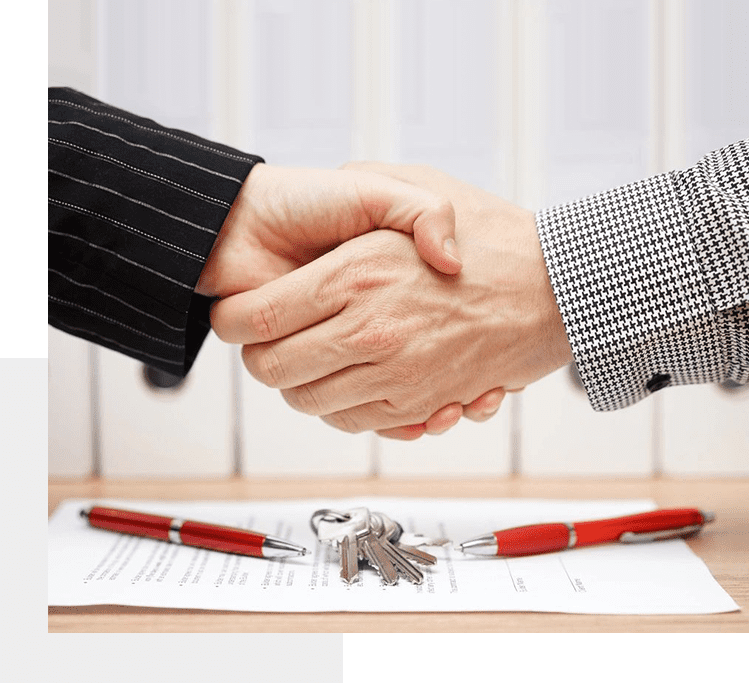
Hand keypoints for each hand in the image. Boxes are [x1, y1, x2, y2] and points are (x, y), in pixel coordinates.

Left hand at [211, 169, 572, 431]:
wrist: (559, 289)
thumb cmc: (492, 236)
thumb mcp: (421, 185)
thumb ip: (363, 189)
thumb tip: (319, 218)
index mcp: (355, 274)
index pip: (254, 317)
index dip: (233, 320)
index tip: (238, 315)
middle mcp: (369, 330)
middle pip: (271, 368)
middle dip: (260, 357)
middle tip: (271, 340)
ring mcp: (394, 373)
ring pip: (307, 401)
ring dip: (299, 384)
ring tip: (310, 359)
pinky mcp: (418, 403)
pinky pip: (354, 421)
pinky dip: (342, 407)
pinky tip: (352, 378)